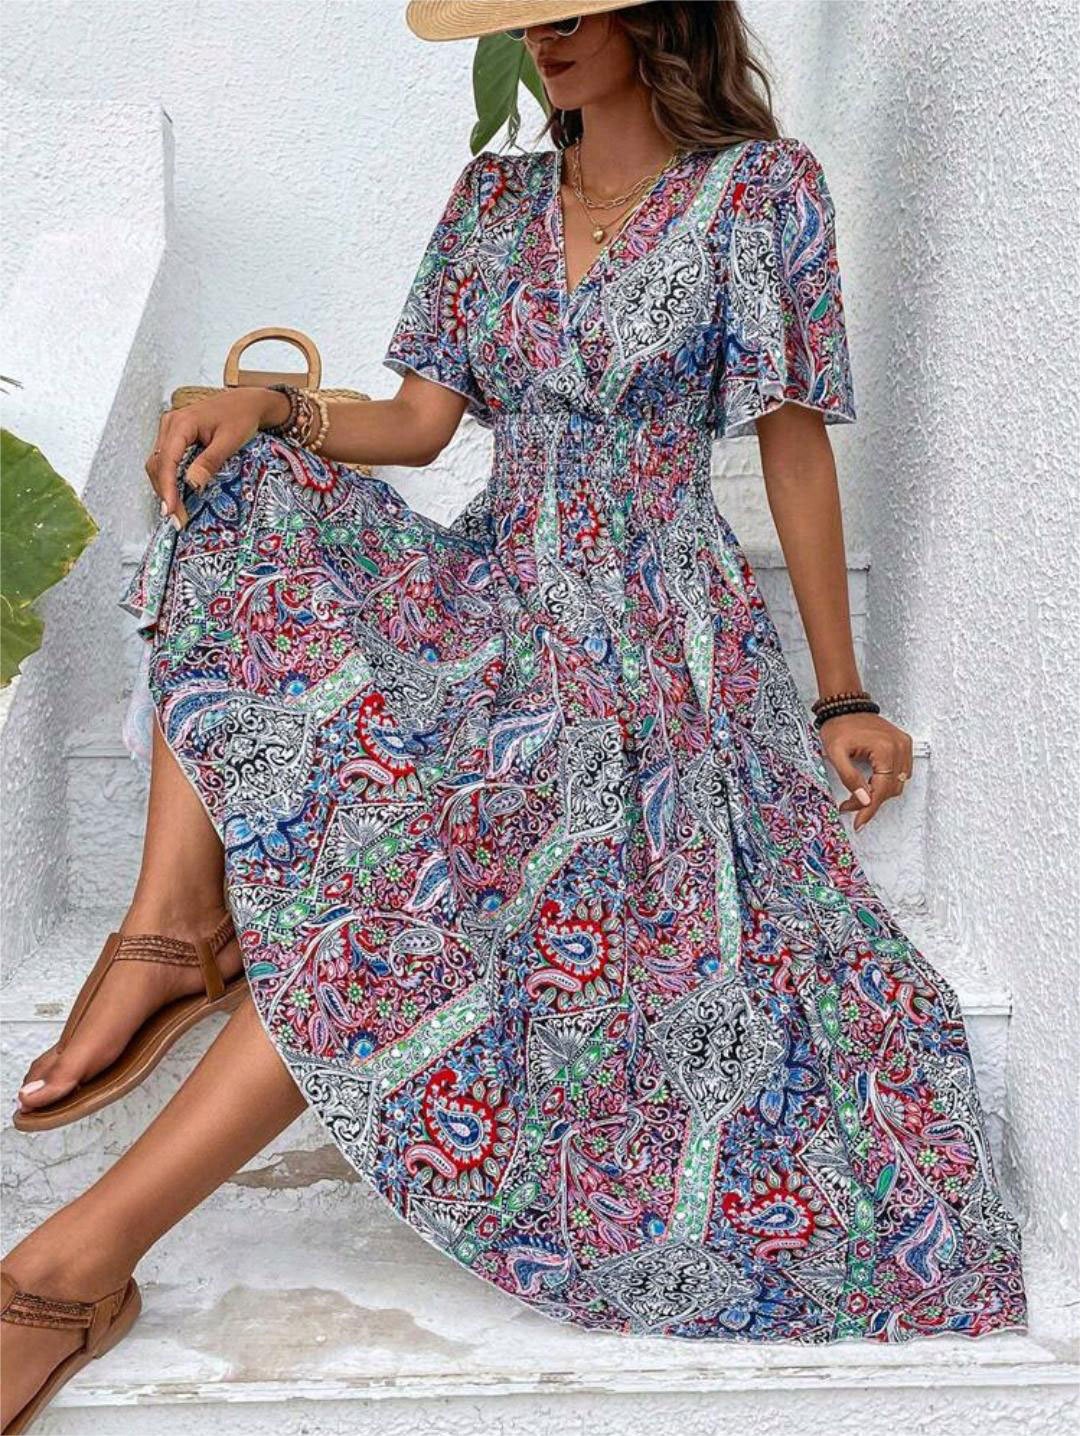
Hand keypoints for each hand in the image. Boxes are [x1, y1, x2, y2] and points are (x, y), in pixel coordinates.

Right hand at [144, 388, 286, 527]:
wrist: (247, 402)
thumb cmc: (241, 416)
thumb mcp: (230, 441)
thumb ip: (210, 461)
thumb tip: (192, 484)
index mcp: (181, 423)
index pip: (167, 461)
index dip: (167, 488)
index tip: (171, 510)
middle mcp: (170, 424)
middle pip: (157, 464)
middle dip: (164, 492)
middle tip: (178, 518)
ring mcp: (170, 429)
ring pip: (158, 463)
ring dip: (165, 487)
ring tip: (177, 510)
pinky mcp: (175, 435)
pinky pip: (165, 459)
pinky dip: (169, 478)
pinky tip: (177, 494)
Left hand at [819, 710, 913, 830]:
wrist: (845, 706)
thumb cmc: (839, 725)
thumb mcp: (836, 754)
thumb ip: (850, 778)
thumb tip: (864, 800)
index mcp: (886, 749)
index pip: (881, 790)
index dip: (869, 809)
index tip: (859, 822)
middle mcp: (900, 747)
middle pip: (891, 789)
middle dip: (870, 802)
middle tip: (849, 806)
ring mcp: (904, 746)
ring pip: (897, 783)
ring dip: (878, 794)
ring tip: (857, 795)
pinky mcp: (903, 745)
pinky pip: (900, 773)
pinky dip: (886, 782)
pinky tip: (869, 784)